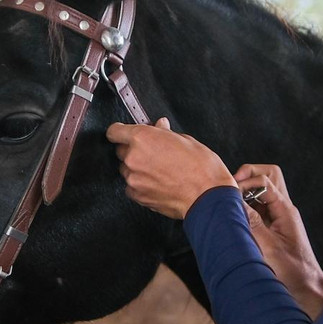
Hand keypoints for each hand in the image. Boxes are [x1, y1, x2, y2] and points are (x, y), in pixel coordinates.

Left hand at [106, 118, 235, 219]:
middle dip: (134, 150)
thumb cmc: (201, 168)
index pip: (115, 131)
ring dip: (137, 168)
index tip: (123, 133)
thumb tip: (159, 127)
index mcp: (143, 138)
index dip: (120, 131)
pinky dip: (141, 184)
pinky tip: (158, 182)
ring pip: (127, 169)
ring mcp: (134, 178)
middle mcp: (134, 157)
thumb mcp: (185, 140)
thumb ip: (165, 133)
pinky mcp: (138, 196)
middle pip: (121, 151)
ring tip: (159, 170)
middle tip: (153, 152)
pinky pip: (132, 186)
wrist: (207, 197)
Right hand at [234, 164, 322, 318]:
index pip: (264, 180)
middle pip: (268, 175)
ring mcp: (278, 217)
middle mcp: (283, 209)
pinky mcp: (272, 228)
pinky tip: (234, 218)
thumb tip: (232, 200)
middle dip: (248, 176)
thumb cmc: (292, 273)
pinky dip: (245, 206)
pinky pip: (258, 207)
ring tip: (230, 203)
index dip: (244, 183)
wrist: (307, 290)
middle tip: (231, 188)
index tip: (229, 196)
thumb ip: (250, 222)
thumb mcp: (267, 247)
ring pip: (262, 190)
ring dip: (246, 192)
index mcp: (285, 210)